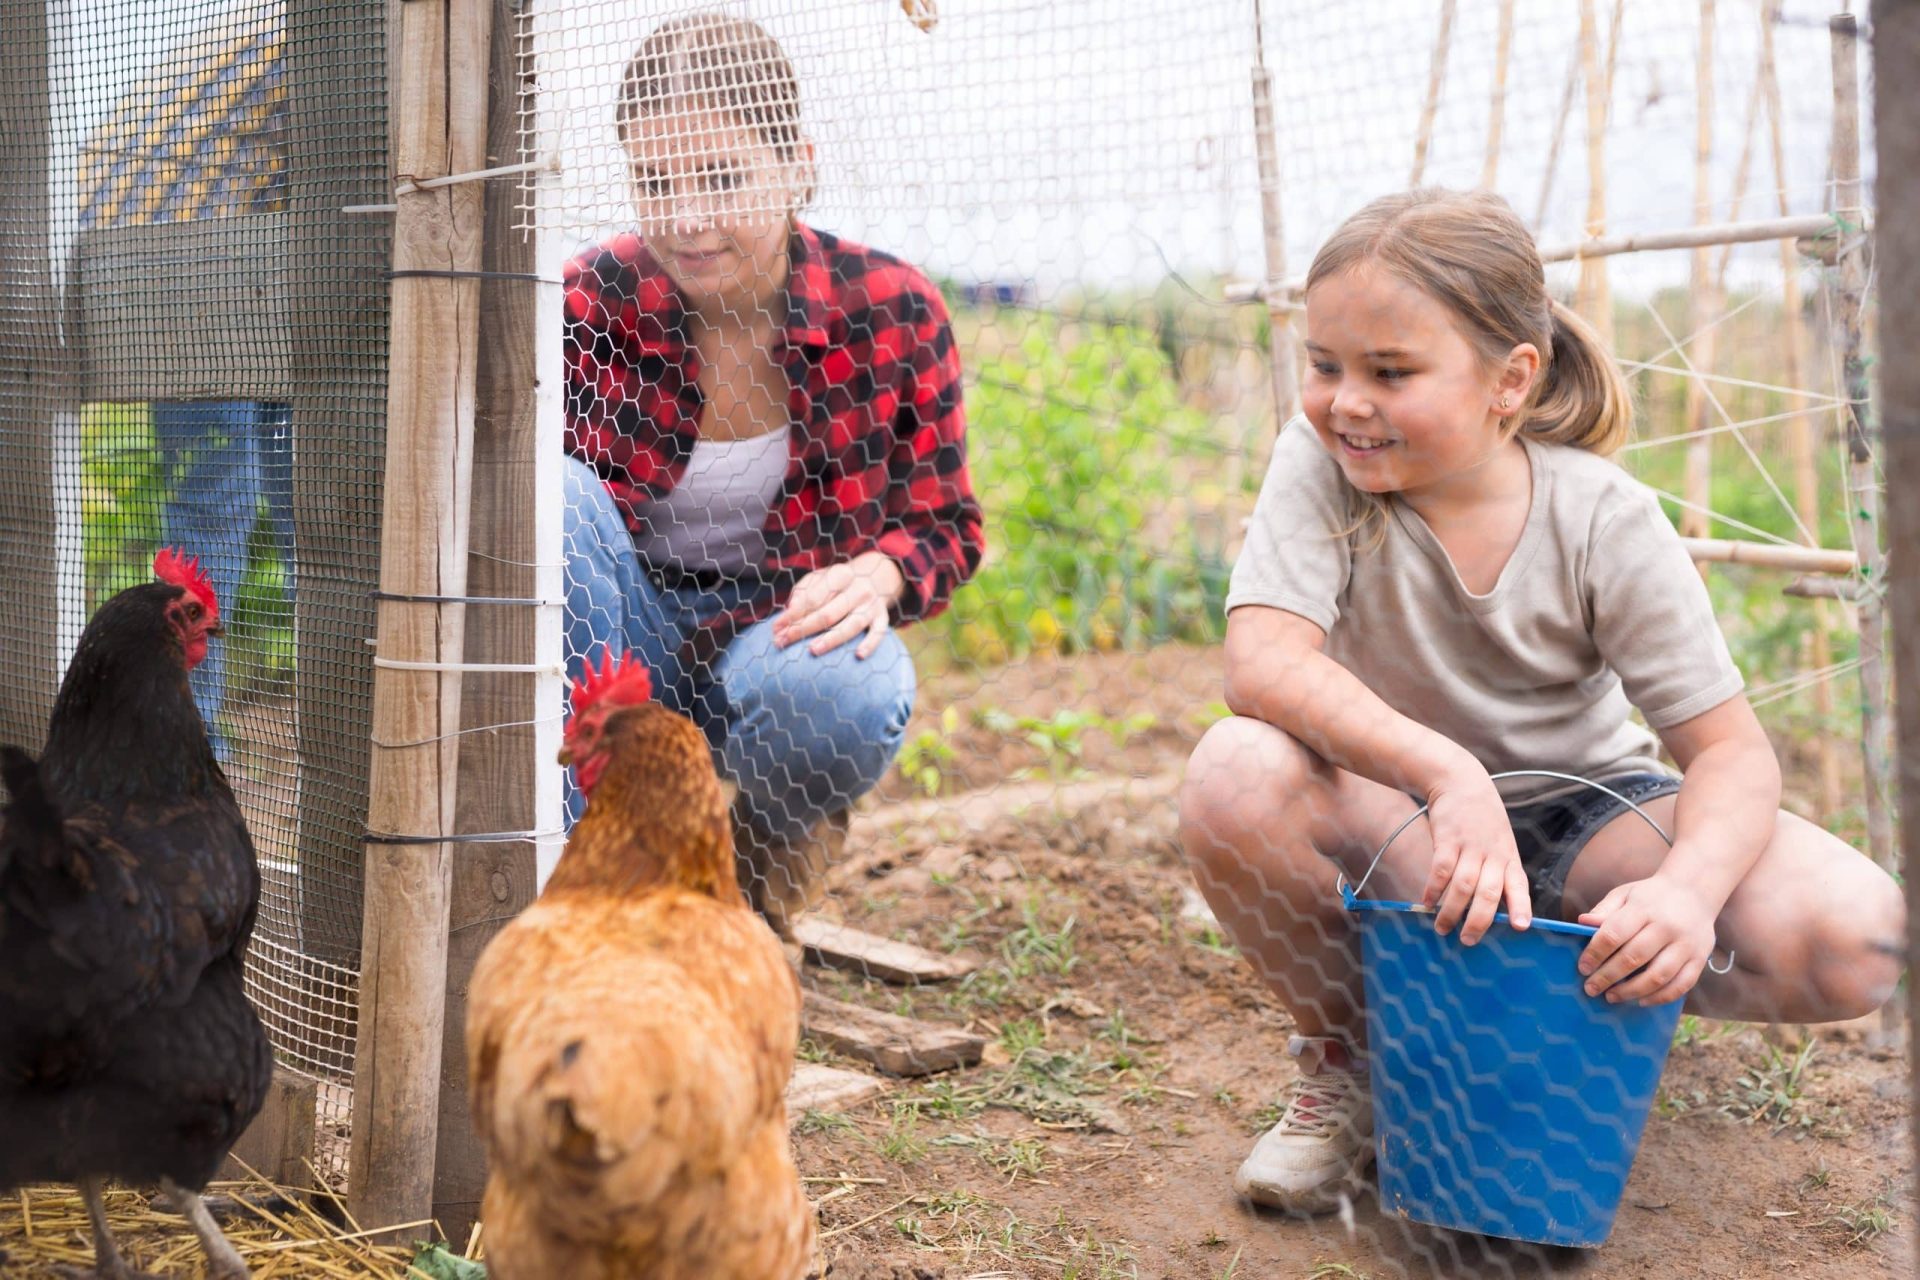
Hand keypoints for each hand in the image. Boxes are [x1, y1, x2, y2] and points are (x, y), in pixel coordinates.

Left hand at [771, 552, 904, 659]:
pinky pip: (879, 633)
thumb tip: (790, 610)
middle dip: (803, 629)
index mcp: (840, 575)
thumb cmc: (839, 582)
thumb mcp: (821, 578)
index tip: (775, 628)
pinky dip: (870, 644)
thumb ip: (804, 591)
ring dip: (831, 639)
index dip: (792, 614)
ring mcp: (871, 605)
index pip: (813, 597)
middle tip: (782, 642)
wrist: (878, 576)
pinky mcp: (882, 618)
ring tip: (812, 650)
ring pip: (851, 625)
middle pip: (828, 613)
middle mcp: (858, 589)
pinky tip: (858, 656)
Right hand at [1421, 766, 1531, 943]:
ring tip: (1442, 928)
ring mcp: (1470, 846)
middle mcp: (1492, 854)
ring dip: (1452, 910)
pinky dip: (1434, 889)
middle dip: (1479, 920)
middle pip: (1489, 893)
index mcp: (1509, 857)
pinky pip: (1440, 869)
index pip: (1519, 885)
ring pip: (1463, 886)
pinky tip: (1427, 902)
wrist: (1461, 781)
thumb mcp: (1500, 842)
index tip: (1520, 927)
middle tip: (1468, 941)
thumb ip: (1497, 871)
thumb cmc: (1482, 820)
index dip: (1520, 906)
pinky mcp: (1447, 838)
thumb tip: (1489, 908)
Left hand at [1576, 872, 1719, 1005]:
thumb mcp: (1626, 894)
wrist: (1694, 891)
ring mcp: (1686, 945)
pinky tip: (1641, 1000)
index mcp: (1644, 908)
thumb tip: (1581, 923)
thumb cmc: (1651, 896)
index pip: (1614, 934)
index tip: (1582, 968)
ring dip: (1631, 991)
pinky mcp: (1700, 959)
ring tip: (1612, 997)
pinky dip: (1660, 997)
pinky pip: (1681, 985)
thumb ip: (1605, 910)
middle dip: (1608, 976)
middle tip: (1591, 988)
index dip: (1595, 953)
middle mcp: (1667, 927)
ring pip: (1658, 976)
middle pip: (1633, 958)